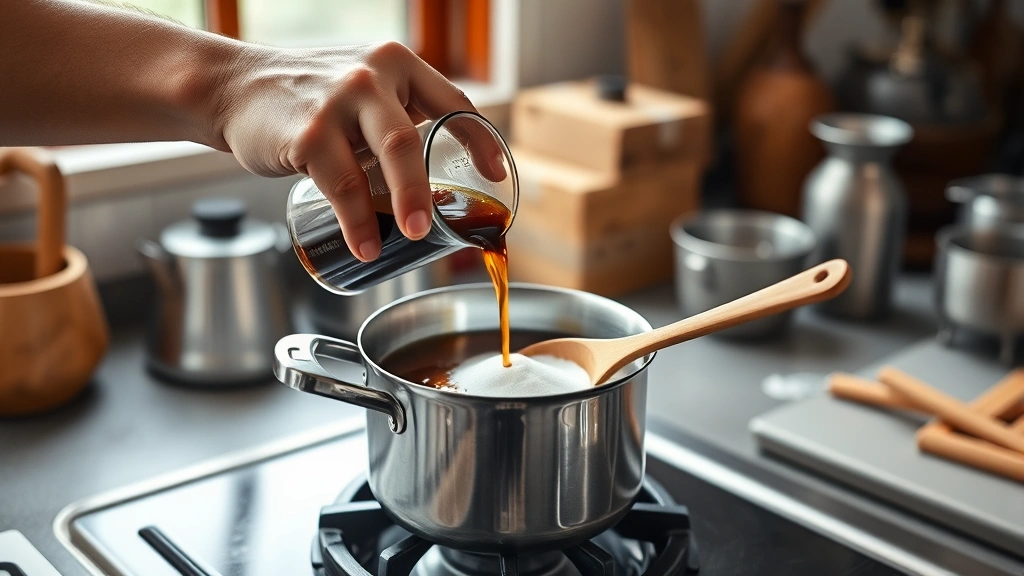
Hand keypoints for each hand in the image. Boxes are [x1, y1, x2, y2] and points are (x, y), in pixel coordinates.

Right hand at [217, 42, 475, 260]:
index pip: (452, 102)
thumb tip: (436, 175)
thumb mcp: (360, 87)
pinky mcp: (306, 134)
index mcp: (395, 64)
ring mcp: (337, 103)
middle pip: (415, 138)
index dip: (480, 141)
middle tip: (440, 224)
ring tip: (408, 239)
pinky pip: (342, 185)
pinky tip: (363, 245)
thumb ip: (395, 115)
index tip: (496, 176)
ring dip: (401, 206)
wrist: (233, 87)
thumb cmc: (306, 97)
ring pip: (386, 158)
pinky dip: (356, 221)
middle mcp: (371, 76)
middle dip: (431, 188)